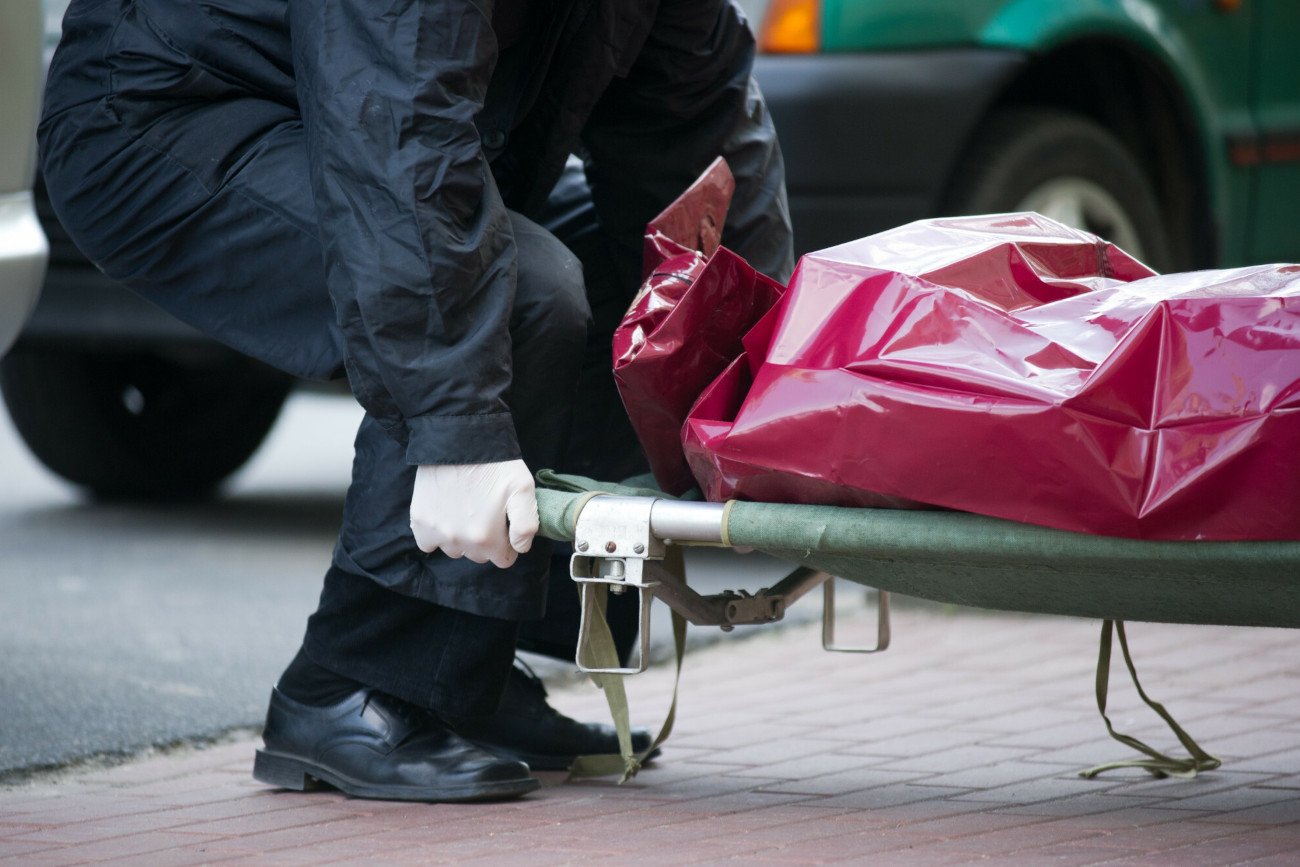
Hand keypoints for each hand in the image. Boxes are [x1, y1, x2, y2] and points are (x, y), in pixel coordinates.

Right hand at [409, 460, 538, 567]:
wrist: (459, 440)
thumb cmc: (495, 464)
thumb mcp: (523, 488)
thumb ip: (527, 525)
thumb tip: (520, 548)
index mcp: (487, 538)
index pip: (502, 560)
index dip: (506, 543)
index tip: (503, 524)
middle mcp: (460, 541)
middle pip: (478, 555)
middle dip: (485, 540)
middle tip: (485, 510)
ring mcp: (437, 532)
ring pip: (454, 549)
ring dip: (461, 536)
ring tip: (465, 507)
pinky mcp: (419, 521)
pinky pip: (428, 542)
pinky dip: (436, 533)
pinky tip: (445, 513)